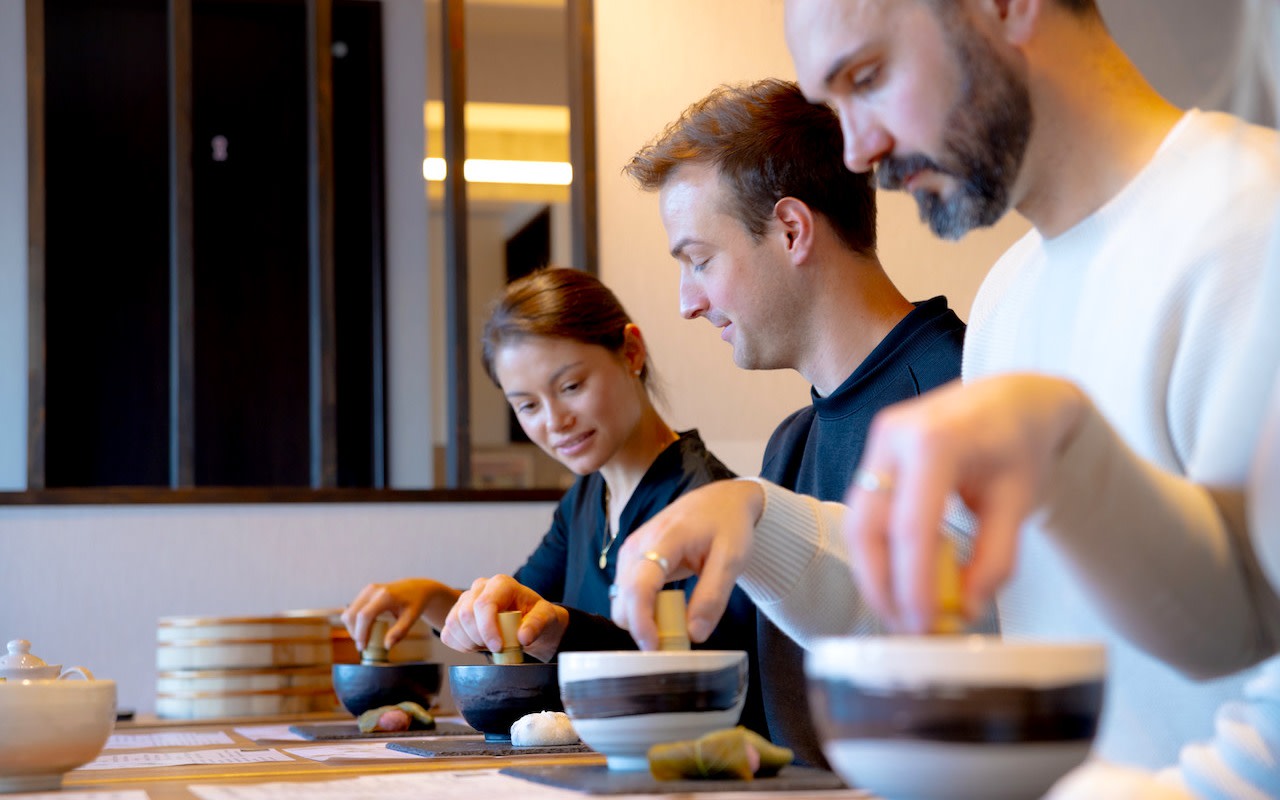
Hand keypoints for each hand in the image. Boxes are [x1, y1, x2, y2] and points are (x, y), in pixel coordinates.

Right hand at [342, 578, 457, 651]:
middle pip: (352, 614)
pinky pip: (353, 610)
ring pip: (349, 612)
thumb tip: (387, 646)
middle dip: (354, 632)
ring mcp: (367, 590)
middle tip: (363, 645)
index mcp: (385, 596)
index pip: (364, 615)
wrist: (416, 588)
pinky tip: (366, 629)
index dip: (360, 633)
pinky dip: (355, 622)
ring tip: (365, 637)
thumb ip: (399, 632)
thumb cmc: (415, 603)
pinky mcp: (364, 593)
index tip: (362, 647)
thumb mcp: (411, 618)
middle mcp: (372, 590)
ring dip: (353, 628)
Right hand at [440, 574, 569, 661]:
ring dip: (470, 643)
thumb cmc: (536, 616)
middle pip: (465, 615)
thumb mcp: (546, 617)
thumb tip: (523, 637)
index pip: (484, 604)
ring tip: (489, 645)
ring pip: (453, 624)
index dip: (487, 629)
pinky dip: (461, 646)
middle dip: (479, 638)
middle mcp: (480, 587)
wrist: (527, 622)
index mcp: (501, 584)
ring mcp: (465, 600)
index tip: (498, 646)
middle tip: (497, 648)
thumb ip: (537, 624)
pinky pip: (448, 633)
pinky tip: (477, 646)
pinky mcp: (456, 614)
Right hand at [610, 480, 763, 649]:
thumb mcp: (732, 560)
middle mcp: (638, 545)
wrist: (721, 500)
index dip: (641, 621)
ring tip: (678, 620)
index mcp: (664, 540)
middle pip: (624, 599)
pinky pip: (629, 593)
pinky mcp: (632, 558)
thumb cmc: (728, 525)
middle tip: (677, 638)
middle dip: (644, 626)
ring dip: (644, 619)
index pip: (639, 586)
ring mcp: (632, 551)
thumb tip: (695, 634)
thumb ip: (713, 597)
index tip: (655, 648)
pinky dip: (645, 609)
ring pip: (622, 600)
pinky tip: (669, 608)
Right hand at [843, 374, 1086, 632]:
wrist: (1014, 398)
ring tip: (903, 610)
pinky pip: (865, 512)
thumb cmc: (1020, 443)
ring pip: (857, 523)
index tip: (924, 624)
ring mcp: (879, 441)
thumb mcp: (1019, 502)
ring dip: (874, 573)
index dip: (912, 582)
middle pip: (868, 526)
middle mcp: (895, 436)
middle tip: (906, 627)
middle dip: (880, 586)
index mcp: (935, 441)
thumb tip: (965, 607)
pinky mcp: (874, 454)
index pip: (912, 526)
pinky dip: (878, 551)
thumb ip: (994, 558)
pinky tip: (901, 578)